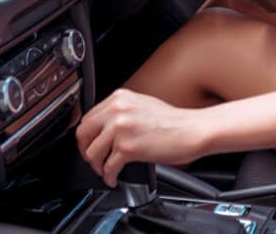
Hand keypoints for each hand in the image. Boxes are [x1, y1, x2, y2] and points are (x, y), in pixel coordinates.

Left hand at [76, 88, 207, 185]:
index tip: (89, 145)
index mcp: (119, 98)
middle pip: (83, 134)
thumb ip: (120, 113)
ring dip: (97, 166)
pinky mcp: (128, 147)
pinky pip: (108, 167)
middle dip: (86, 151)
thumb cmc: (173, 121)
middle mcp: (117, 110)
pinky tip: (114, 178)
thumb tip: (103, 129)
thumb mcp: (142, 106)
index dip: (86, 136)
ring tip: (106, 170)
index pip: (87, 117)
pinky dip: (109, 176)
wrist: (192, 130)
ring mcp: (121, 128)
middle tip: (94, 160)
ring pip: (92, 153)